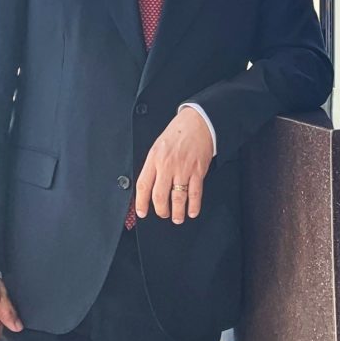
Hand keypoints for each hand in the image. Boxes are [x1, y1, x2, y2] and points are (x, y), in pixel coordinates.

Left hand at [135, 107, 213, 223]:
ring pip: (178, 198)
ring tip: (177, 218)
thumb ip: (153, 165)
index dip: (141, 202)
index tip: (142, 212)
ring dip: (177, 212)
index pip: (143, 185)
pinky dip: (194, 206)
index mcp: (154, 158)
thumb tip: (150, 186)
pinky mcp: (198, 171)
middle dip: (160, 210)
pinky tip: (192, 211)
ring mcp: (183, 169)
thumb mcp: (158, 146)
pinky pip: (194, 193)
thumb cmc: (178, 132)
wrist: (198, 122)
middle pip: (159, 196)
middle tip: (163, 214)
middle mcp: (167, 165)